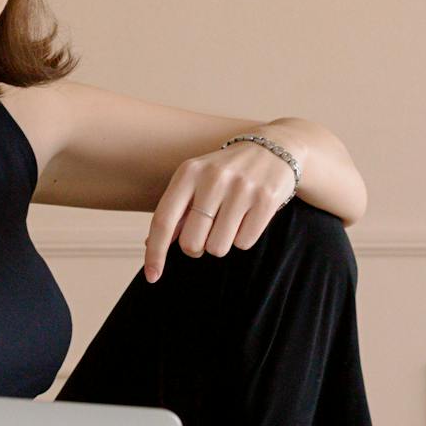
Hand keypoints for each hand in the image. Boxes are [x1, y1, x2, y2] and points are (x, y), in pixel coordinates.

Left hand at [144, 140, 297, 282]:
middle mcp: (213, 177)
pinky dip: (243, 238)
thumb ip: (176, 211)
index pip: (163, 220)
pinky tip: (248, 217)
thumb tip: (152, 245)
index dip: (155, 252)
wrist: (274, 149)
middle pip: (191, 243)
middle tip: (206, 232)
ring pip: (218, 247)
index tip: (152, 277)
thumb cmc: (225, 172)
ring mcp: (241, 188)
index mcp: (188, 172)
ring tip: (230, 220)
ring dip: (221, 243)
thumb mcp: (195, 181)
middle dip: (196, 248)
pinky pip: (244, 243)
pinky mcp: (266, 199)